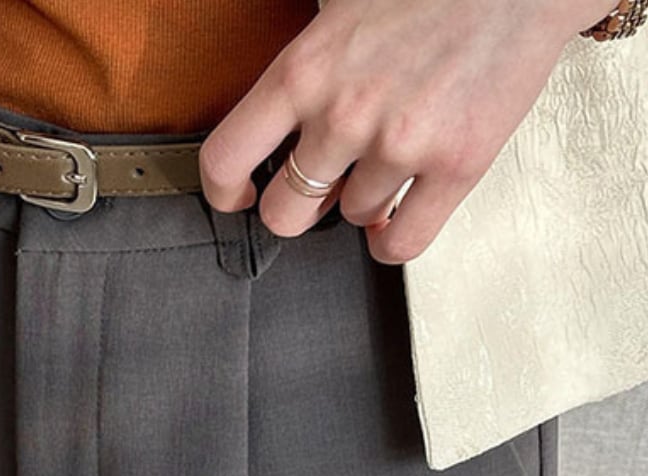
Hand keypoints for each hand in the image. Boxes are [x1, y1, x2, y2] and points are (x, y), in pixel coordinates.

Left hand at [198, 0, 609, 263]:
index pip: (226, 158)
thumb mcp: (340, 7)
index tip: (239, 195)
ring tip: (389, 158)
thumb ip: (304, 69)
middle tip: (323, 185)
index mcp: (304, 70)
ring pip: (351, 217)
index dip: (225, 190)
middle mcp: (344, 114)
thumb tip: (275, 123)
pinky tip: (396, 217)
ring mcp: (401, 144)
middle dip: (299, 206)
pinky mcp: (457, 165)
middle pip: (284, 213)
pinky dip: (391, 241)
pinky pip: (401, 244)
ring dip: (364, 200)